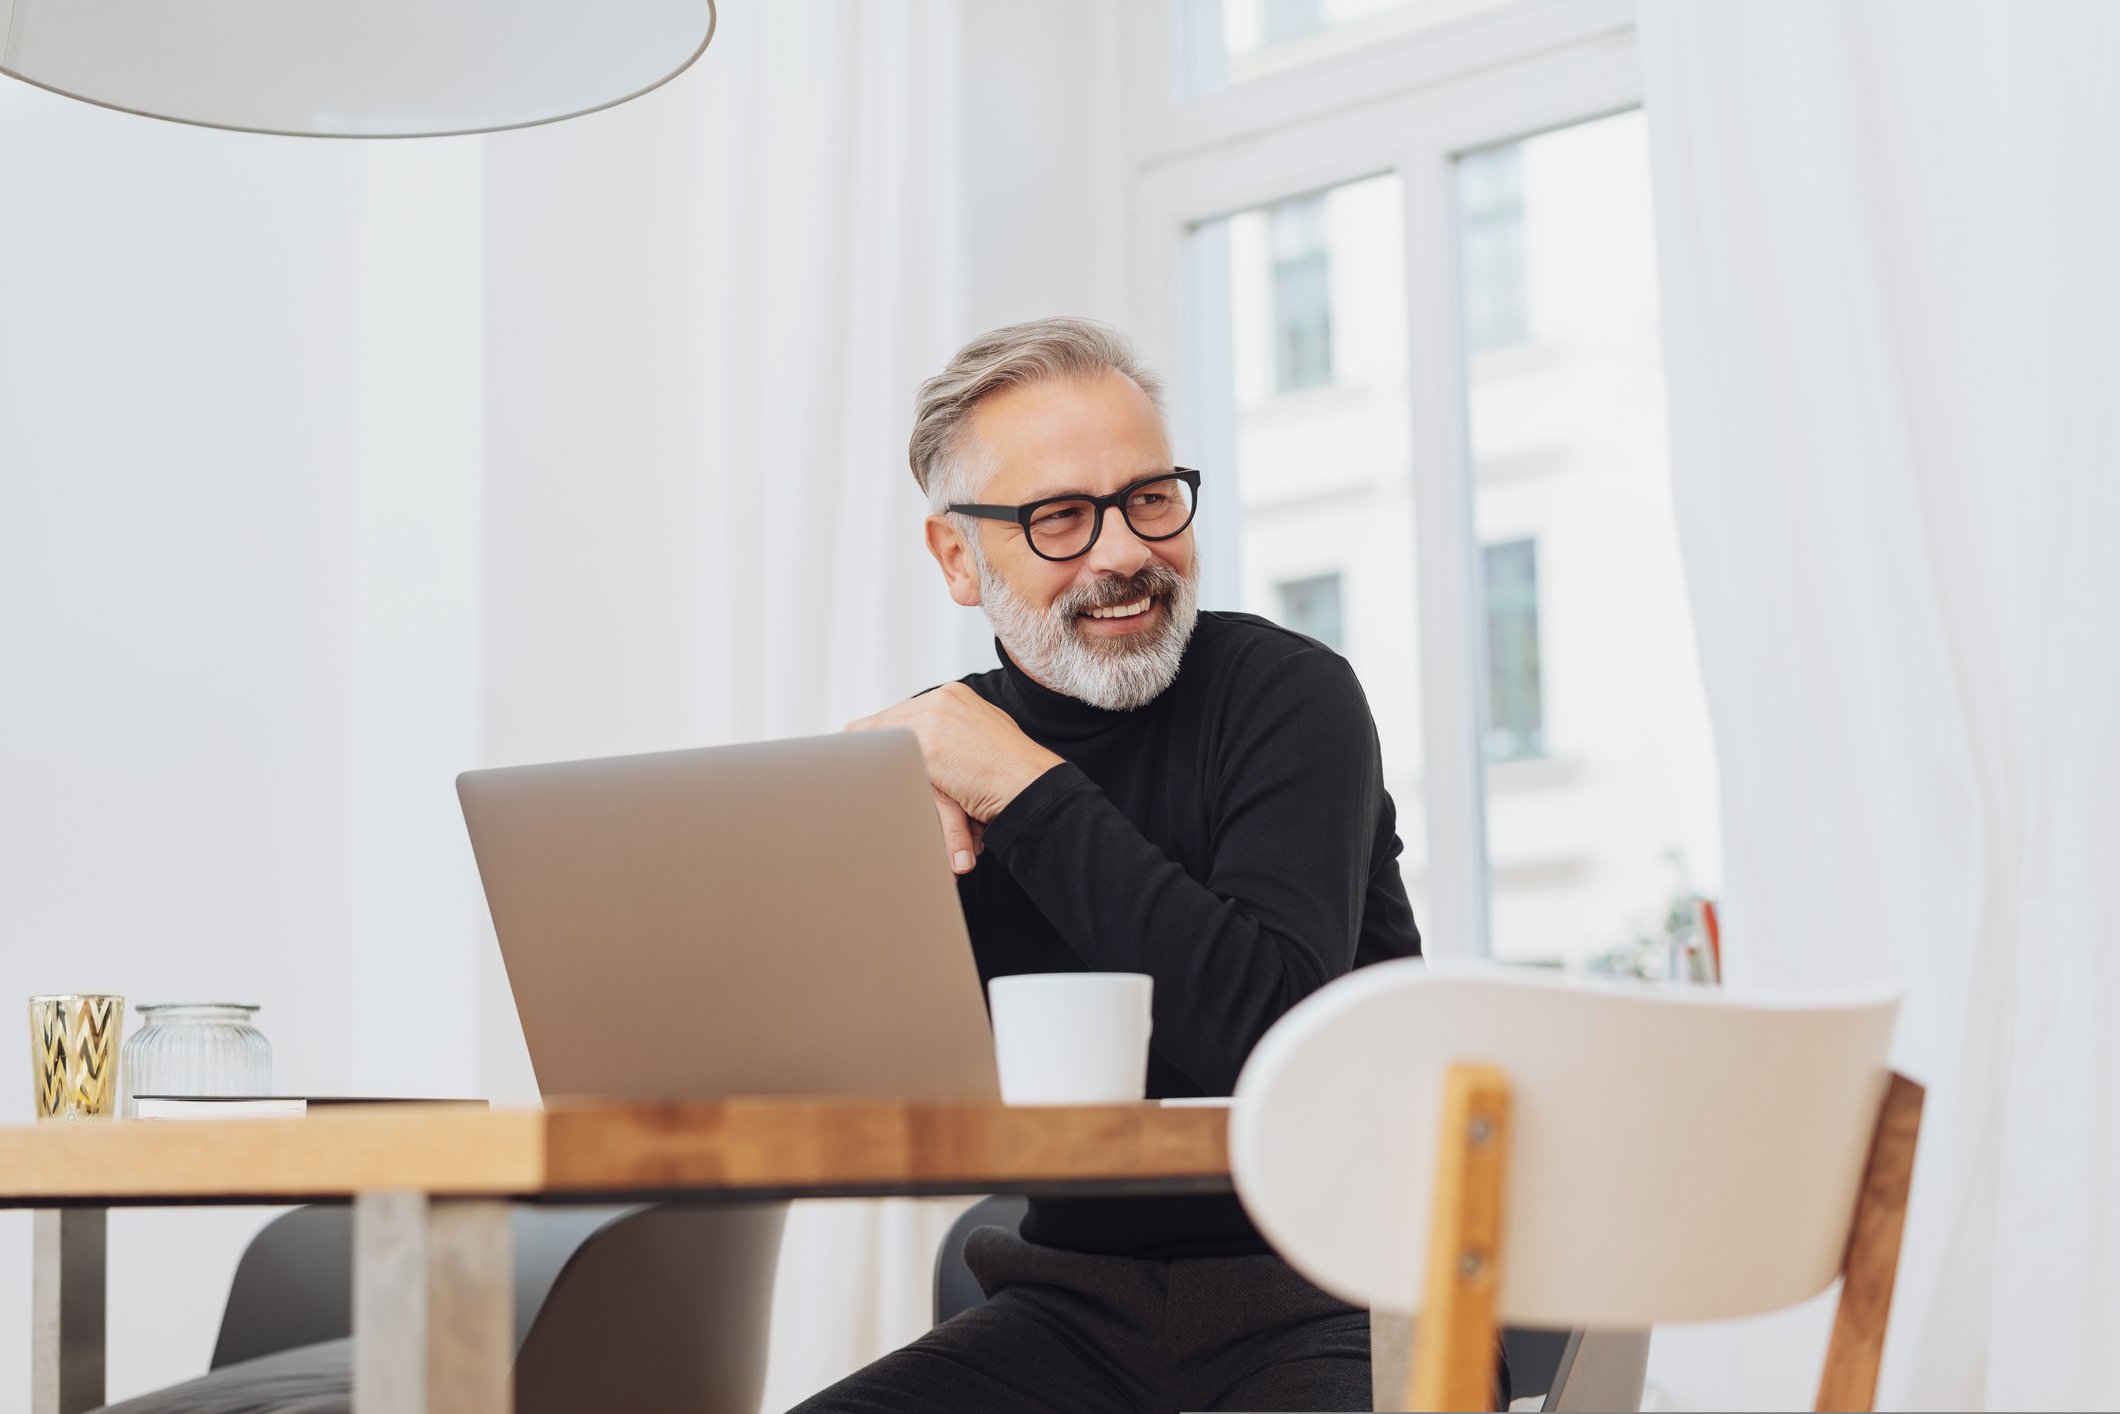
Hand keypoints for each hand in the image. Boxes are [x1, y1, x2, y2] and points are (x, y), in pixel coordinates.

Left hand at [846, 684, 1063, 872]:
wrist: (1031, 787)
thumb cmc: (1014, 775)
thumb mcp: (983, 739)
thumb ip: (955, 735)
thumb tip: (929, 748)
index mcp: (955, 696)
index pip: (906, 711)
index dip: (887, 731)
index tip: (870, 742)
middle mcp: (942, 700)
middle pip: (886, 720)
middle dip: (868, 741)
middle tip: (849, 749)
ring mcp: (933, 719)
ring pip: (879, 736)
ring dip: (868, 755)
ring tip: (852, 759)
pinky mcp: (927, 746)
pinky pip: (884, 757)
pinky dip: (871, 767)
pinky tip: (861, 773)